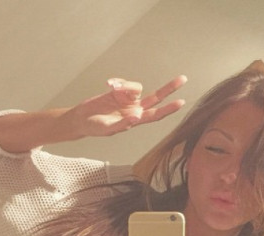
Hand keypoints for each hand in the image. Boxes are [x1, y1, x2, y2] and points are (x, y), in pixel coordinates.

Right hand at [69, 75, 187, 137]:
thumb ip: (123, 124)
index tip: (180, 102)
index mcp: (134, 120)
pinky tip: (109, 85)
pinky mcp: (120, 90)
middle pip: (156, 97)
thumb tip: (137, 117)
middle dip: (169, 88)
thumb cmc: (95, 127)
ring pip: (136, 87)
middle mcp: (134, 109)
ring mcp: (128, 99)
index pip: (155, 115)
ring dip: (126, 85)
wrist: (82, 118)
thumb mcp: (108, 129)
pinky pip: (125, 82)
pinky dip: (118, 82)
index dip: (168, 109)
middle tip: (182, 79)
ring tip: (112, 88)